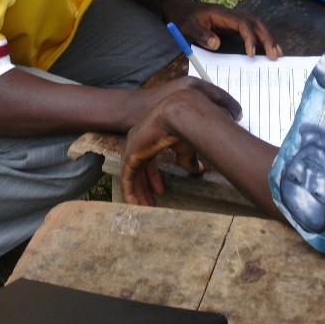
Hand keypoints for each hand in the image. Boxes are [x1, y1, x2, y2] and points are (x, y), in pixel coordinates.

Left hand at [120, 86, 239, 205]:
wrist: (179, 115)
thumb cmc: (185, 126)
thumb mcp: (187, 147)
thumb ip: (188, 159)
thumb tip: (197, 170)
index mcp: (151, 137)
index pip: (148, 161)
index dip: (154, 178)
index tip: (161, 192)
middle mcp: (138, 142)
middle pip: (138, 170)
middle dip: (145, 188)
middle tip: (151, 204)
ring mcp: (133, 148)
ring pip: (131, 176)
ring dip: (138, 193)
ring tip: (146, 208)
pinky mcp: (130, 154)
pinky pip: (126, 178)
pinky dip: (130, 192)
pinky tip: (135, 204)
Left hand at [163, 0, 283, 58]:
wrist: (179, 9)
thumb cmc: (183, 18)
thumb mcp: (186, 26)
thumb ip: (200, 34)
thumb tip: (217, 44)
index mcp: (222, 14)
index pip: (243, 24)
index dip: (249, 38)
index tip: (251, 54)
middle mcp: (232, 15)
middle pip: (255, 22)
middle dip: (266, 38)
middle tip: (274, 55)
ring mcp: (233, 20)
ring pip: (256, 25)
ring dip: (268, 38)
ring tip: (277, 54)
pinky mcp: (233, 26)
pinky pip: (251, 30)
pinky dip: (261, 39)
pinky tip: (268, 50)